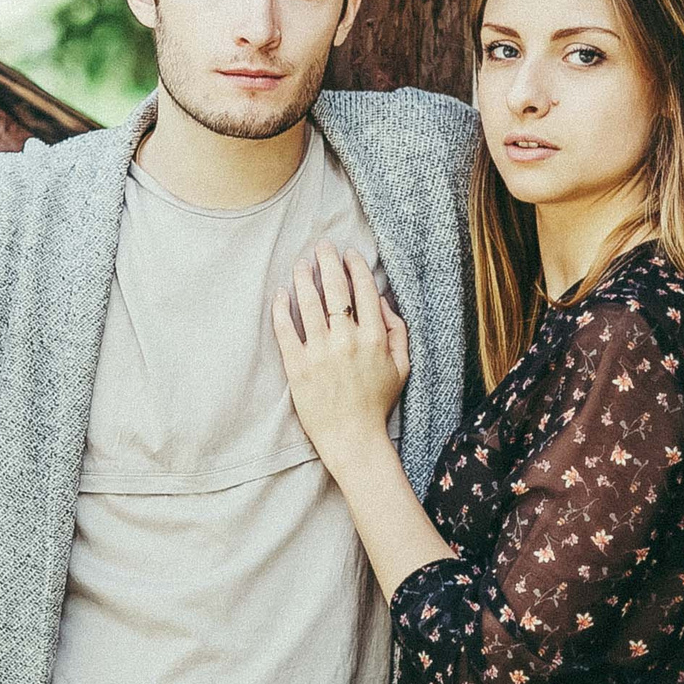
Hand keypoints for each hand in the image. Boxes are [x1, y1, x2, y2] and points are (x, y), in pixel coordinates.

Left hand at [270, 243, 409, 472]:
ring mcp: (320, 352)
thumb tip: (382, 300)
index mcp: (374, 337)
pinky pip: (285, 329)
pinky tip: (280, 293)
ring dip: (303, 277)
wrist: (353, 437)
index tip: (348, 254)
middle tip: (321, 246)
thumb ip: (397, 331)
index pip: (363, 291)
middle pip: (335, 290)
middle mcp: (347, 340)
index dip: (354, 267)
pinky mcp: (297, 366)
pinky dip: (282, 308)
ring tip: (300, 264)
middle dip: (327, 261)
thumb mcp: (402, 366)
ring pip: (309, 303)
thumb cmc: (377, 402)